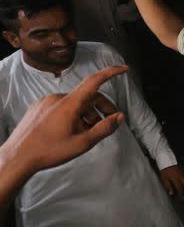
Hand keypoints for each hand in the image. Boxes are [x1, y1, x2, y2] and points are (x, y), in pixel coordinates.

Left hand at [0, 66, 126, 175]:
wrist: (17, 157)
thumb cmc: (49, 151)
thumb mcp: (82, 143)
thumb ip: (104, 128)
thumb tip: (119, 117)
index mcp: (70, 103)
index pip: (94, 81)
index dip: (111, 73)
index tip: (124, 69)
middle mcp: (58, 98)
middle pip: (87, 96)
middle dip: (101, 108)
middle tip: (109, 123)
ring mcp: (47, 102)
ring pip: (75, 103)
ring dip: (86, 114)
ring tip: (87, 133)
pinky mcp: (39, 108)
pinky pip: (62, 107)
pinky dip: (73, 115)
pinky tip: (71, 131)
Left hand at [159, 165, 183, 197]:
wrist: (167, 161)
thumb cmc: (164, 171)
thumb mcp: (164, 179)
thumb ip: (168, 186)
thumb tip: (171, 194)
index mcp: (175, 179)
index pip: (180, 188)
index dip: (181, 193)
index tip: (182, 198)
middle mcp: (181, 177)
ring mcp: (183, 174)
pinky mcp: (183, 171)